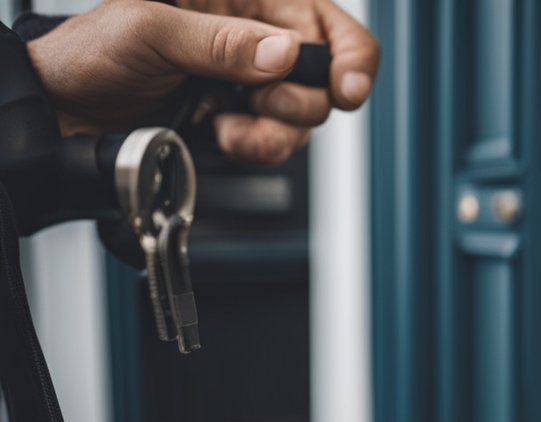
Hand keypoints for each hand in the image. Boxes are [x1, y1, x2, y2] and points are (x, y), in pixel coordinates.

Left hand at [26, 0, 379, 164]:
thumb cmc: (90, 52)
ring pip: (306, 116)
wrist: (62, 110)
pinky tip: (221, 133)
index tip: (345, 90)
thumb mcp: (150, 31)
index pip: (324, 22)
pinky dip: (256, 148)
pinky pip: (279, 143)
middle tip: (258, 101)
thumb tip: (283, 52)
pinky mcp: (242, 120)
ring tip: (228, 124)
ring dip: (274, 132)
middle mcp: (255, 38)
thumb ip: (221, 42)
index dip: (348, 57)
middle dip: (298, 101)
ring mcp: (251, 82)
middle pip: (324, 77)